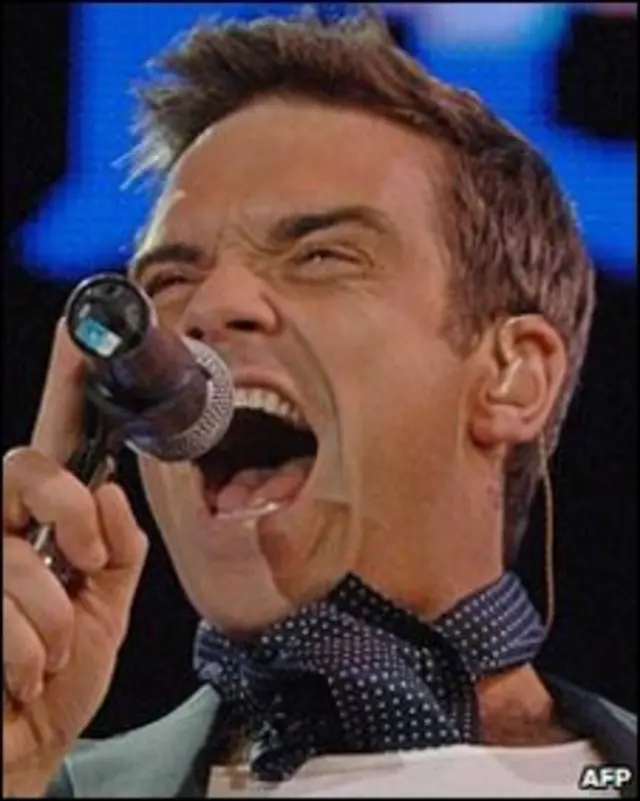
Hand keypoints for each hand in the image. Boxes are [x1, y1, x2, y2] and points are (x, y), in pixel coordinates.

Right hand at [2, 319, 147, 795]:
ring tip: (51, 653)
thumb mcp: (108, 607)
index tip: (82, 329)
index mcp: (47, 522)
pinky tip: (21, 676)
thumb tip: (109, 490)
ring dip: (54, 621)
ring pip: (15, 556)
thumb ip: (118, 549)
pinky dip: (28, 657)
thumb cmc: (62, 677)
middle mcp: (0, 528)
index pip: (55, 441)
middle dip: (70, 518)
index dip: (67, 381)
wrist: (29, 748)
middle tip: (84, 566)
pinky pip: (2, 615)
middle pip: (23, 467)